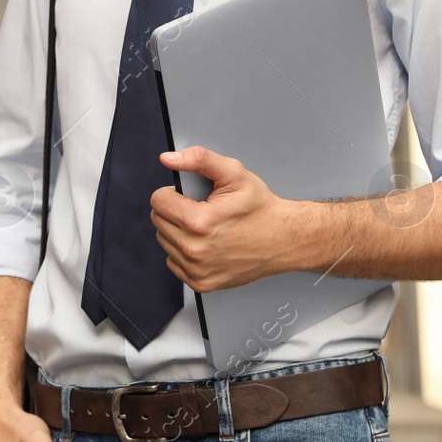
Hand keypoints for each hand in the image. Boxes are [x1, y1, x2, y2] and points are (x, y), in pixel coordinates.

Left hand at [150, 145, 299, 291]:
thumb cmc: (260, 209)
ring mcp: (197, 269)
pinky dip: (184, 252)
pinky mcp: (200, 283)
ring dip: (179, 231)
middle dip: (176, 211)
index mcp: (199, 222)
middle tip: (201, 210)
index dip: (173, 193)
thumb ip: (198, 159)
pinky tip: (206, 244)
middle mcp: (195, 250)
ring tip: (206, 227)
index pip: (157, 201)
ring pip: (164, 241)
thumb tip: (169, 159)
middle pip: (158, 220)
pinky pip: (173, 261)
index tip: (190, 197)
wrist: (284, 239)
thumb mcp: (233, 173)